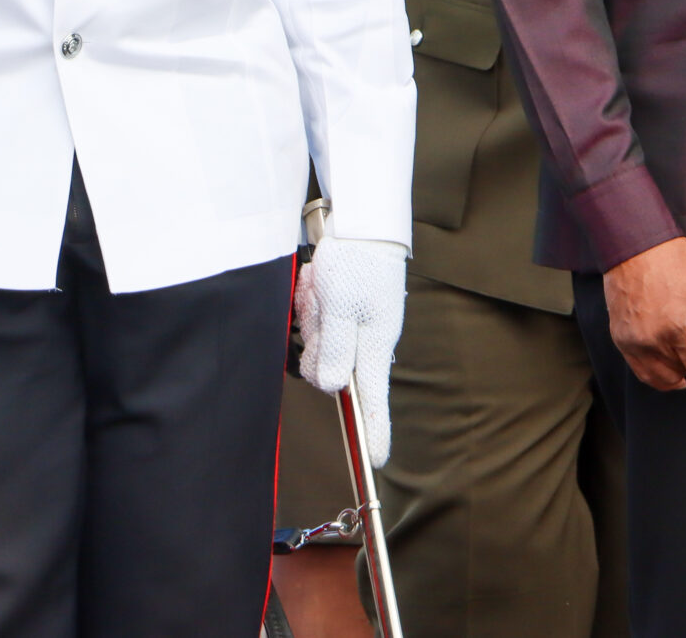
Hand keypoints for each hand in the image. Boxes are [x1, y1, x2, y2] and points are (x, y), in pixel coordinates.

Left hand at [296, 231, 407, 464]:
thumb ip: (337, 350)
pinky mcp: (339, 315)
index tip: (376, 462)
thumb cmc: (356, 264)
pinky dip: (310, 306)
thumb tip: (334, 387)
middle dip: (315, 343)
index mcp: (373, 347)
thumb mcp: (342, 309)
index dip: (374, 432)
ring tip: (320, 290)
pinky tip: (317, 286)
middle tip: (320, 308)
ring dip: (311, 319)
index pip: (374, 399)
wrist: (360, 224)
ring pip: (316, 346)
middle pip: (327, 371)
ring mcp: (351, 330)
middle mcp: (363, 344)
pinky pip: (314, 324)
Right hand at [602, 236, 685, 405]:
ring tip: (685, 346)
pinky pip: (642, 371)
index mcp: (677, 328)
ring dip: (679, 372)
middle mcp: (651, 341)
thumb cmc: (674, 262)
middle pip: (684, 376)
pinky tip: (668, 354)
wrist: (634, 243)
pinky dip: (659, 371)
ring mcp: (632, 342)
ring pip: (662, 379)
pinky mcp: (620, 339)